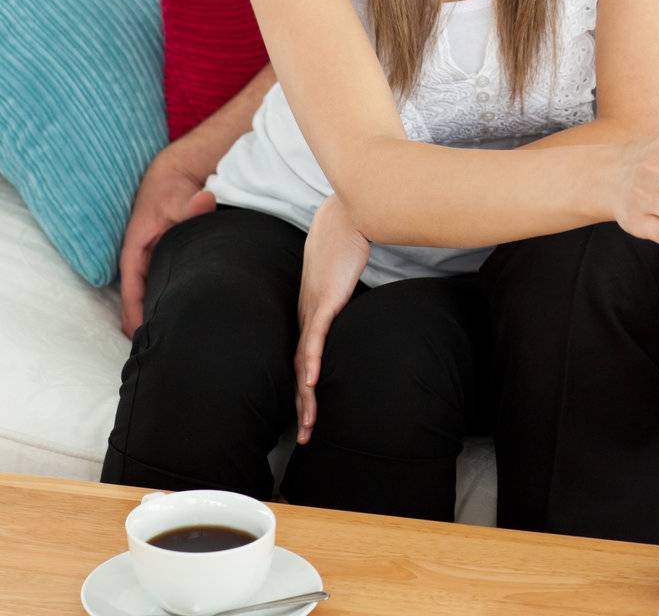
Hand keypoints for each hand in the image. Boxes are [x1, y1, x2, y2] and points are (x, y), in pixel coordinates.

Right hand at [119, 151, 216, 336]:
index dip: (136, 318)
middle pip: (138, 303)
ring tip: (170, 346)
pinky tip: (179, 323)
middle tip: (162, 353)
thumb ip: (194, 207)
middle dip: (147, 327)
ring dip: (156, 318)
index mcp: (135, 251)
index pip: (131, 292)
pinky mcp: (162, 264)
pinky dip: (165, 306)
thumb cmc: (172, 190)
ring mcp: (150, 264)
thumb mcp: (182, 198)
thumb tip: (205, 201)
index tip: (145, 340)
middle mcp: (139, 261)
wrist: (173, 175)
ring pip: (149, 298)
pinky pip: (159, 290)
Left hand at [294, 196, 370, 444]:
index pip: (303, 363)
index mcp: (310, 316)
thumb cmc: (345, 248)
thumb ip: (346, 302)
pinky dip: (312, 361)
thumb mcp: (344, 283)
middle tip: (307, 439)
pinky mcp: (323, 301)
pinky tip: (311, 382)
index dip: (304, 394)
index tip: (309, 419)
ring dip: (305, 397)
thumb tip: (360, 316)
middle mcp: (305, 317)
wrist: (342, 219)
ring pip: (304, 362)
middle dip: (302, 408)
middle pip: (298, 371)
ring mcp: (312, 310)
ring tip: (309, 425)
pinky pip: (316, 338)